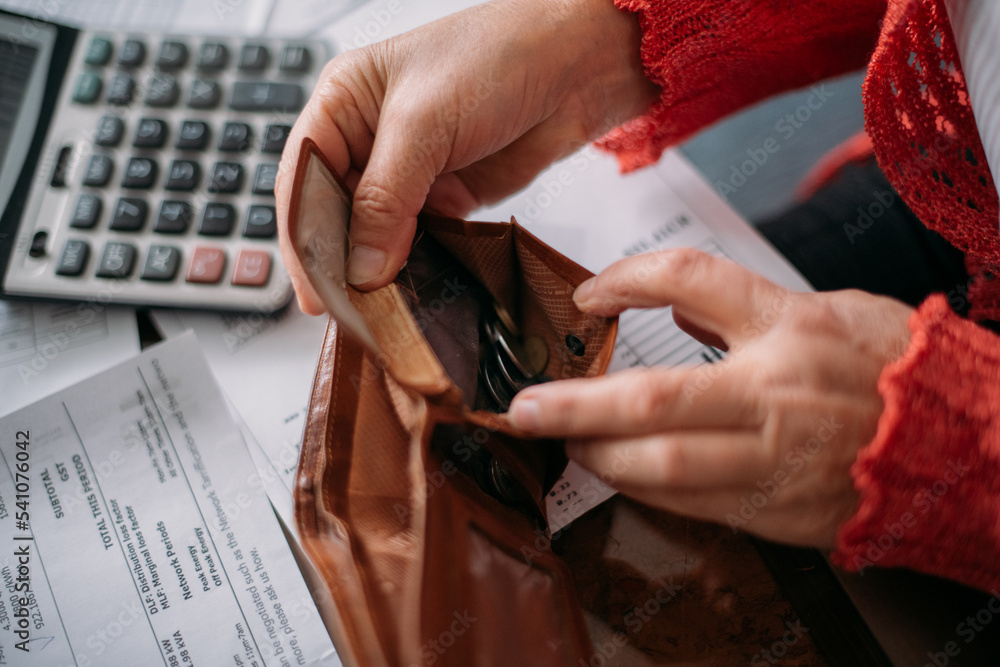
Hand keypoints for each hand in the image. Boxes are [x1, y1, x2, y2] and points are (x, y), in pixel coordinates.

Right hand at [275, 0, 657, 312]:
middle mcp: (370, 139)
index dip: (304, 237)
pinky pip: (417, 241)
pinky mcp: (447, 195)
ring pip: (375, 233)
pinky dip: (412, 268)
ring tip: (375, 312)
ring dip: (375, 270)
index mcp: (344, 103)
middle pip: (335, 213)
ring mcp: (411, 171)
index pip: (303, 178)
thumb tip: (360, 266)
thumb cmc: (497, 56)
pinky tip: (411, 293)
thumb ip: (385, 198)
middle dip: (338, 260)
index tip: (315, 288)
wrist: (577, 65)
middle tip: (345, 309)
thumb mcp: (422, 123)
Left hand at [508, 249, 913, 547]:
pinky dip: (643, 488)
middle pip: (653, 397)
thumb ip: (746, 308)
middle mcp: (777, 391)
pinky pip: (692, 503)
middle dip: (575, 405)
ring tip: (564, 443)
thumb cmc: (897, 369)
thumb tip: (679, 306)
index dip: (625, 278)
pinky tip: (617, 473)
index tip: (587, 293)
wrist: (963, 446)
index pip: (689, 278)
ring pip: (663, 466)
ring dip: (599, 456)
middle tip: (526, 408)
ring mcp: (776, 457)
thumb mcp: (828, 309)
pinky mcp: (777, 509)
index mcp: (791, 325)